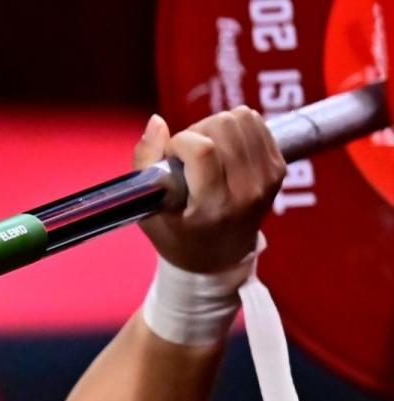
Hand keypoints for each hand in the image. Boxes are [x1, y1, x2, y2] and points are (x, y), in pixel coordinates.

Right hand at [133, 107, 286, 272]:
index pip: (203, 150)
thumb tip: (156, 121)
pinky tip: (223, 150)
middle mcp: (247, 192)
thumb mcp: (149, 210)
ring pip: (241, 117)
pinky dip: (235, 128)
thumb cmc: (178, 236)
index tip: (171, 157)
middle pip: (223, 126)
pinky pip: (255, 122)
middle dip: (197, 132)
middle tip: (188, 157)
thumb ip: (144, 164)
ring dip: (216, 127)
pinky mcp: (279, 168)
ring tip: (206, 152)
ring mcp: (267, 179)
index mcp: (213, 207)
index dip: (180, 142)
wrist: (218, 259)